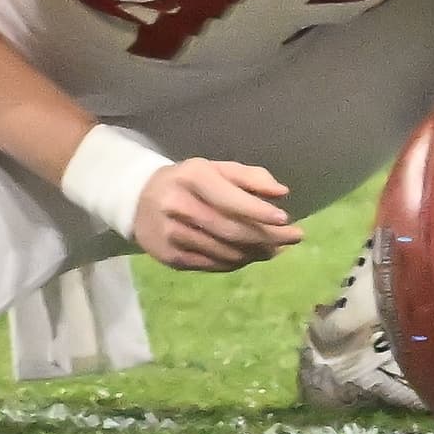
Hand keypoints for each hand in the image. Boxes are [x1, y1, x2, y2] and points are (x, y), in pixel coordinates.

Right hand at [130, 157, 299, 270]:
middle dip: (268, 237)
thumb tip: (282, 193)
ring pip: (224, 251)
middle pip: (231, 230)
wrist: (139, 200)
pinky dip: (237, 262)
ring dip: (256, 253)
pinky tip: (252, 256)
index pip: (230, 200)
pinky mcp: (170, 258)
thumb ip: (250, 177)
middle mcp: (179, 207)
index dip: (259, 212)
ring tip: (277, 248)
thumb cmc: (188, 181)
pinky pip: (212, 265)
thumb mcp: (216, 168)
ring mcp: (172, 235)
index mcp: (193, 178)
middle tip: (294, 238)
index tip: (286, 219)